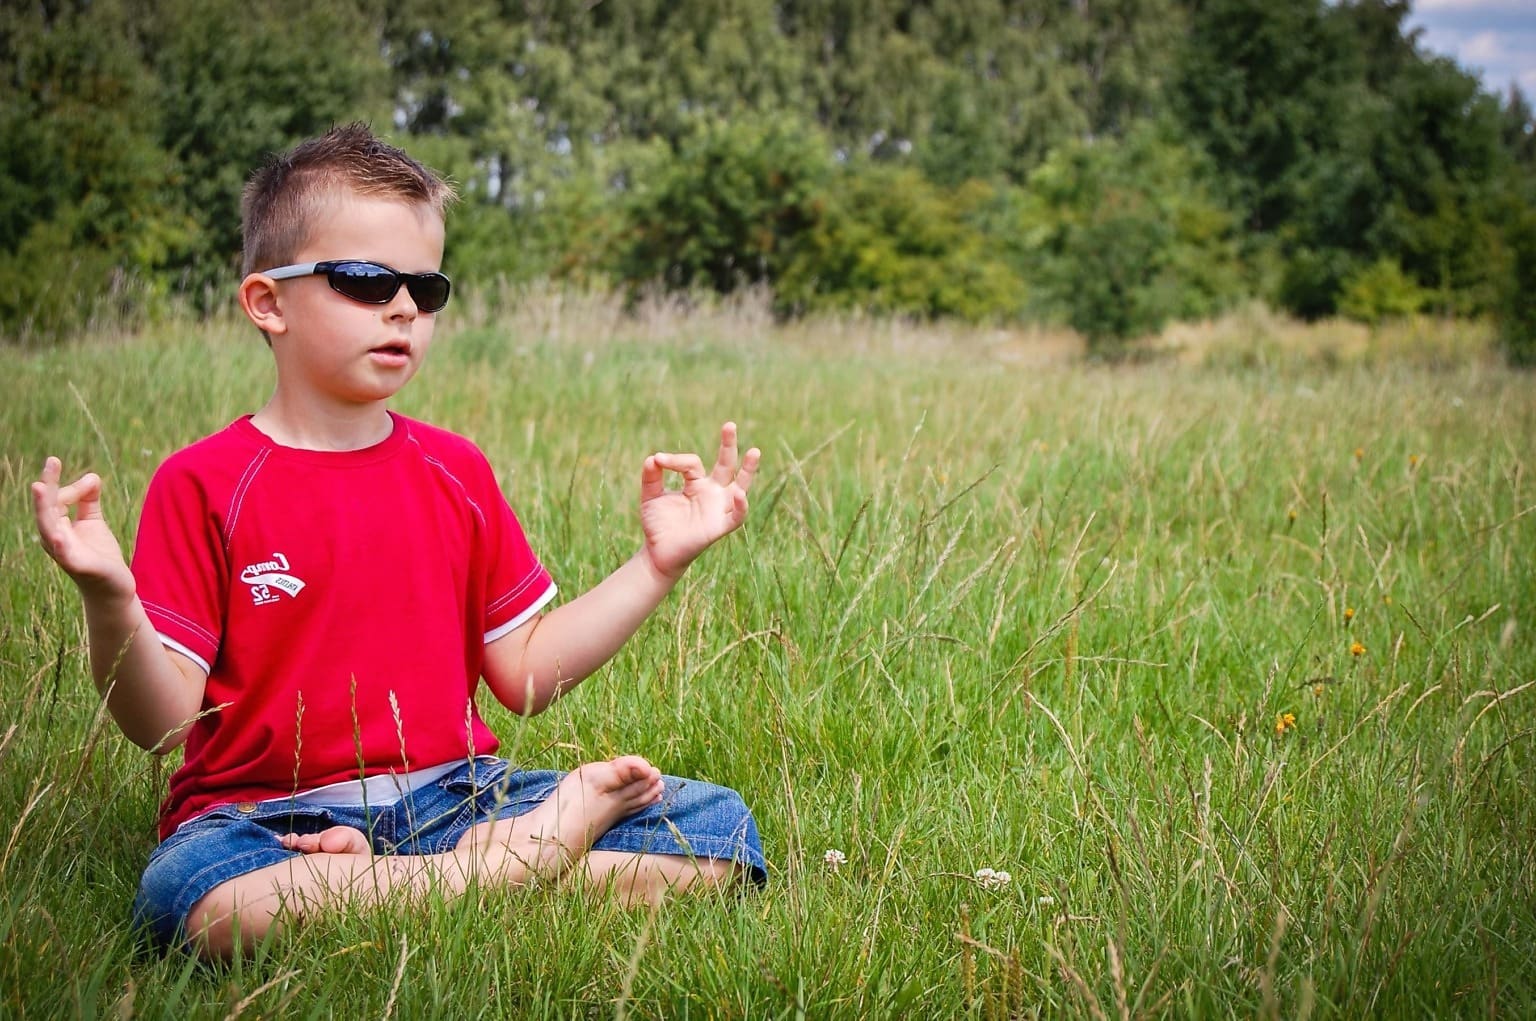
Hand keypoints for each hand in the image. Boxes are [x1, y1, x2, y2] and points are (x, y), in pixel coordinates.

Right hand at [31, 456, 133, 598]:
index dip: (72, 488)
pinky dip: (60, 544)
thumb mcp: (93, 521)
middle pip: (45, 508)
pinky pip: (65, 554)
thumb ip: (89, 498)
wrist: (113, 586)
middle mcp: (53, 537)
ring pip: (49, 526)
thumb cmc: (98, 553)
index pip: (54, 498)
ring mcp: (63, 552)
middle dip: (47, 484)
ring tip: (39, 487)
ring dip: (44, 507)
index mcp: (55, 525)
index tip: (91, 484)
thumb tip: (91, 476)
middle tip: (52, 460)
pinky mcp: (78, 566)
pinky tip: (59, 535)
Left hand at [639, 422, 760, 580]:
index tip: (659, 460)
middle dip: (729, 445)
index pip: (693, 463)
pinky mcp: (719, 526)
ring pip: (740, 486)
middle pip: (726, 465)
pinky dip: (740, 506)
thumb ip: (651, 477)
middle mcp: (712, 492)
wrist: (657, 553)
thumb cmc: (658, 524)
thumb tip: (653, 457)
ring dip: (748, 470)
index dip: (676, 460)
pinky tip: (739, 494)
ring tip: (755, 451)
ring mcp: (718, 508)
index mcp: (697, 483)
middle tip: (729, 425)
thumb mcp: (651, 496)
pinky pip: (736, 516)